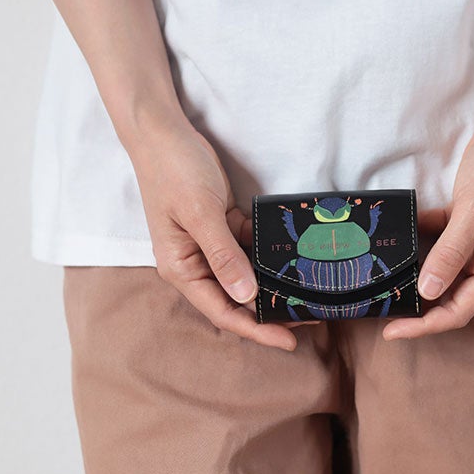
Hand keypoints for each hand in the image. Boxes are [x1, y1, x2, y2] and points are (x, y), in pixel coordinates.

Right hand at [128, 121, 300, 350]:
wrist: (163, 132)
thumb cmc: (173, 171)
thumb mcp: (200, 214)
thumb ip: (223, 255)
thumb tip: (247, 296)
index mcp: (182, 268)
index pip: (223, 311)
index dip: (256, 329)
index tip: (289, 341)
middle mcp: (195, 263)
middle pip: (237, 299)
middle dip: (271, 312)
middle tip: (310, 318)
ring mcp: (209, 246)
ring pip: (247, 276)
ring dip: (273, 285)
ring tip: (308, 294)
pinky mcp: (222, 227)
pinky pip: (249, 249)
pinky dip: (270, 255)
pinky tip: (297, 259)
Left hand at [382, 118, 473, 339]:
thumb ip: (452, 251)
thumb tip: (428, 290)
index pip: (459, 309)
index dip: (425, 325)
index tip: (392, 331)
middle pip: (449, 297)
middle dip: (416, 309)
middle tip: (381, 311)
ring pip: (441, 273)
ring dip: (415, 279)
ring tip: (383, 284)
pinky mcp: (466, 224)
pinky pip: (438, 243)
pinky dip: (419, 243)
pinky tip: (397, 239)